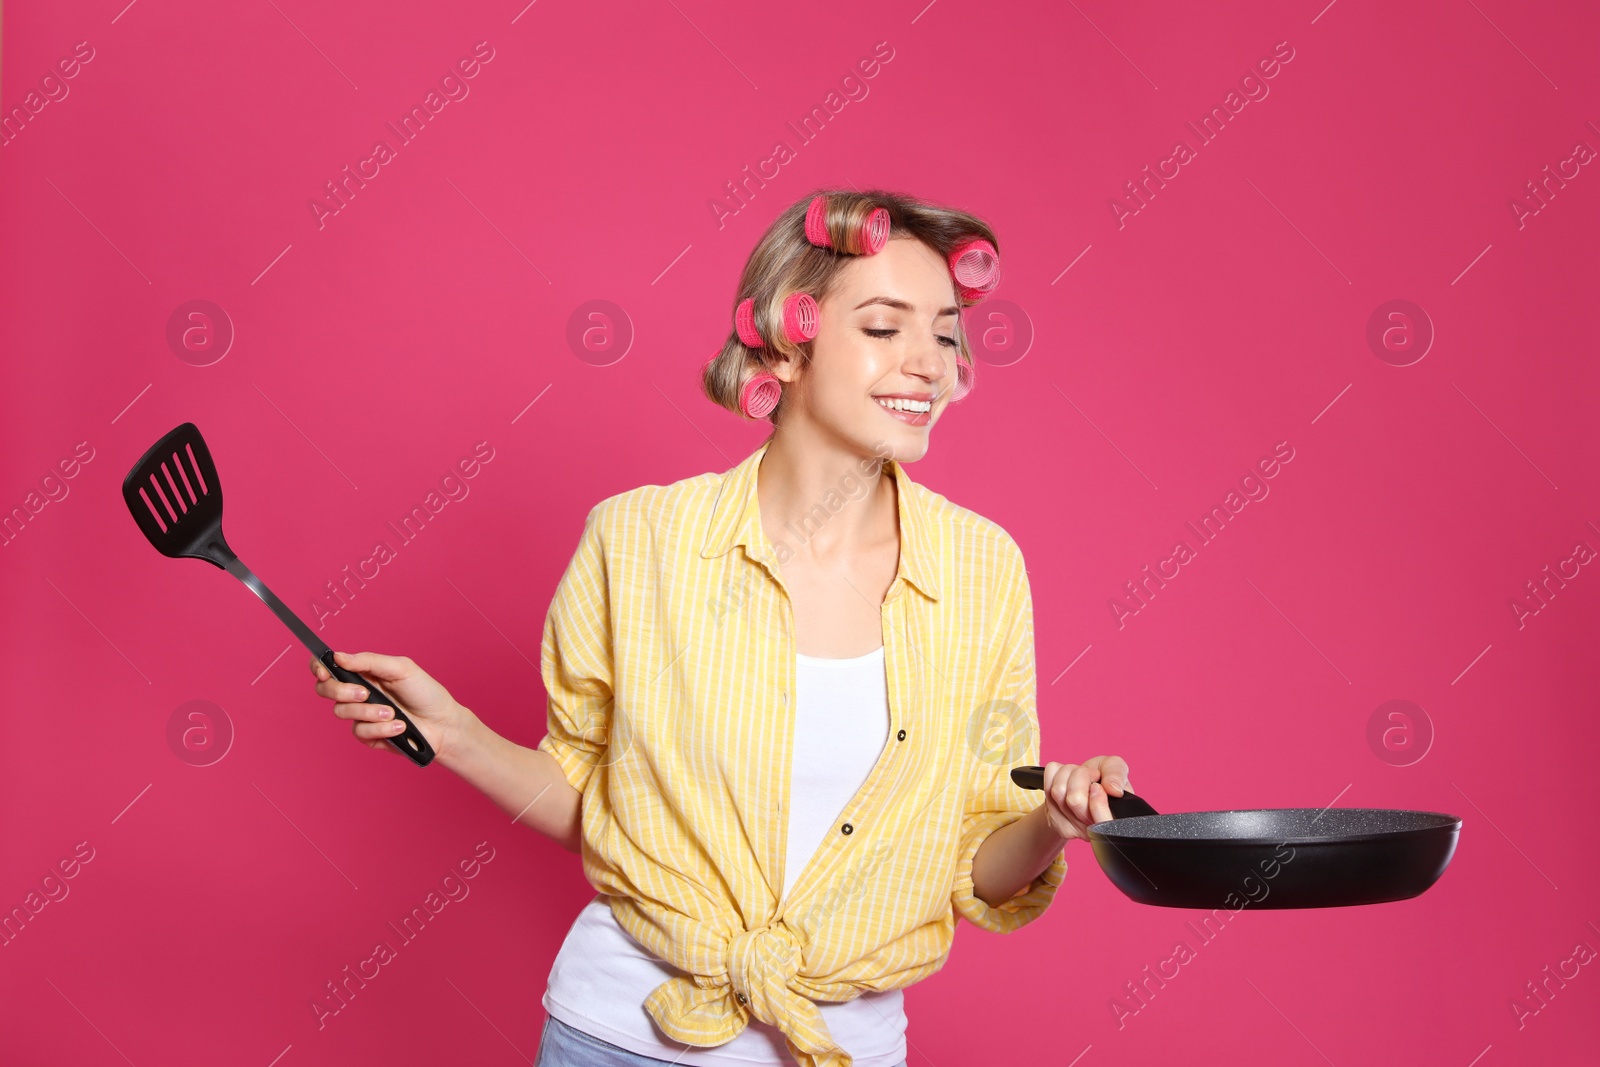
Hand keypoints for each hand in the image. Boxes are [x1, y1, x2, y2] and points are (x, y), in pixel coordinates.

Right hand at [309, 650, 464, 760]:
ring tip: (393, 712)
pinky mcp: (368, 735)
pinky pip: (360, 732)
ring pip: (342, 712)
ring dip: (369, 712)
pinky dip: (381, 728)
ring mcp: (361, 715)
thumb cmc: (425, 693)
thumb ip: (369, 661)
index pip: (329, 667)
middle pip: (326, 690)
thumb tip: (338, 656)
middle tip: (365, 693)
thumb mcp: (401, 669)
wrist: (443, 724)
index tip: (324, 672)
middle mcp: (358, 692)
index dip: (319, 667)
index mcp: (364, 673)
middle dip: (341, 691)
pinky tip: (399, 725)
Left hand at [1039, 756, 1131, 842]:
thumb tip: (1113, 789)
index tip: (1098, 786)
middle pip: (1075, 800)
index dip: (1098, 799)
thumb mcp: (1115, 768)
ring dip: (1068, 773)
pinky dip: (1056, 774)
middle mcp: (1091, 830)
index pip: (1102, 822)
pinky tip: (1067, 779)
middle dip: (1082, 776)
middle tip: (1090, 775)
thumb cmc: (1103, 777)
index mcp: (1112, 823)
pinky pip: (1046, 786)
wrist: (1084, 782)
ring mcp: (1070, 827)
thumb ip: (1118, 774)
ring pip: (1058, 791)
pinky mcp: (1053, 819)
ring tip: (1079, 775)